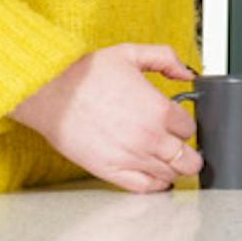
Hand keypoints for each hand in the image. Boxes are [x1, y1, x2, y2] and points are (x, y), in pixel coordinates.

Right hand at [12, 45, 200, 192]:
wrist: (50, 94)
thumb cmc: (84, 75)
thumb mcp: (130, 53)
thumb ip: (166, 58)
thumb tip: (187, 72)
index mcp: (159, 110)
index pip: (190, 129)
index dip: (185, 125)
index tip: (177, 123)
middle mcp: (150, 137)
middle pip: (189, 159)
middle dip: (189, 153)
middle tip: (180, 146)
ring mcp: (132, 158)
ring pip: (171, 175)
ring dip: (173, 168)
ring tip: (167, 160)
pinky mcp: (112, 171)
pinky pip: (145, 187)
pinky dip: (155, 184)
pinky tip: (154, 175)